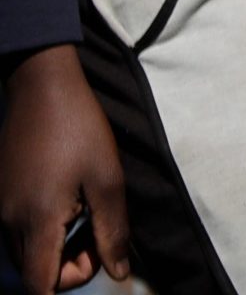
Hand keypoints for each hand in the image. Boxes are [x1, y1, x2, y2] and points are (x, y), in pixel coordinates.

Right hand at [0, 47, 129, 289]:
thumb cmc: (79, 129)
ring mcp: (2, 210)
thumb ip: (112, 231)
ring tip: (85, 207)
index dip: (71, 280)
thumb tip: (117, 272)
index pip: (40, 286)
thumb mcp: (108, 179)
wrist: (41, 87)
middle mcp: (10, 224)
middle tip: (98, 224)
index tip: (97, 254)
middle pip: (34, 273)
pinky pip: (20, 231)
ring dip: (57, 246)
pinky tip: (67, 196)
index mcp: (36, 223)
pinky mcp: (2, 196)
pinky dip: (44, 228)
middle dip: (69, 263)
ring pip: (26, 253)